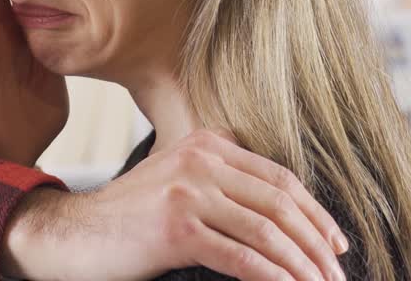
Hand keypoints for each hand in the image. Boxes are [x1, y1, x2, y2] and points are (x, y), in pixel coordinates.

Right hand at [3, 129, 348, 280]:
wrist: (73, 235)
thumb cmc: (129, 219)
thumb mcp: (176, 183)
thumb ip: (220, 180)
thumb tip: (281, 213)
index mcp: (206, 143)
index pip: (279, 177)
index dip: (315, 212)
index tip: (336, 243)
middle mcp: (200, 159)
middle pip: (280, 203)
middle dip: (317, 243)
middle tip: (337, 273)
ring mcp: (188, 191)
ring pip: (267, 232)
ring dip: (302, 266)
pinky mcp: (177, 227)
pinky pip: (242, 258)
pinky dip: (273, 279)